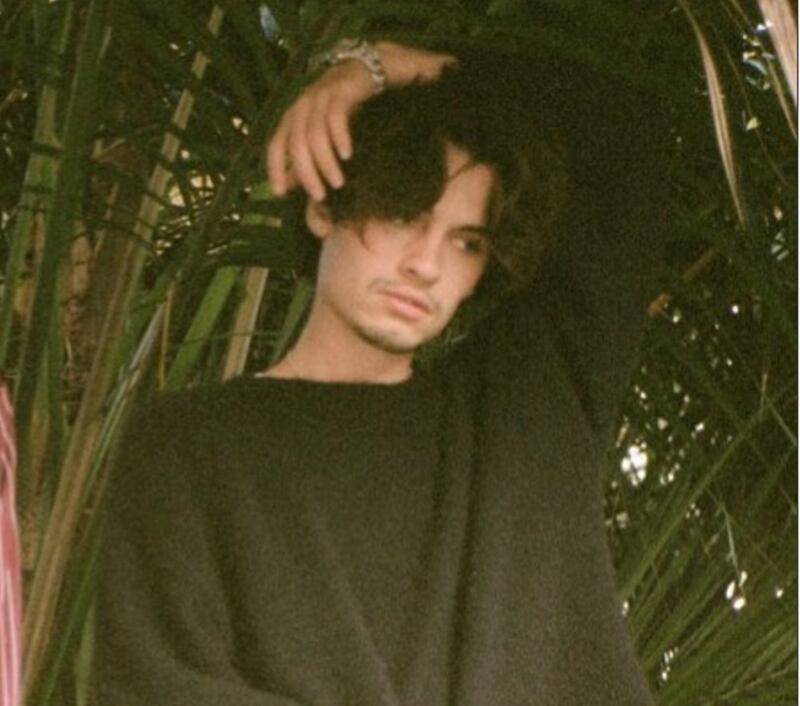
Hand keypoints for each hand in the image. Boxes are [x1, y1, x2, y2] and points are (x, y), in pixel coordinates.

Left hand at [266, 42, 455, 201]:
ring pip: (315, 134)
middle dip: (306, 173)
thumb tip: (291, 184)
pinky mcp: (340, 91)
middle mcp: (301, 106)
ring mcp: (320, 96)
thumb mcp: (319, 132)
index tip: (280, 193)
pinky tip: (348, 156)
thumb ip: (305, 156)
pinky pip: (336, 117)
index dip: (274, 169)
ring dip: (325, 162)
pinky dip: (339, 138)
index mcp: (291, 117)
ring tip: (338, 183)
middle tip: (320, 195)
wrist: (366, 70)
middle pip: (297, 144)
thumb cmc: (341, 107)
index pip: (275, 145)